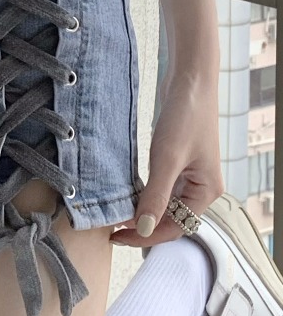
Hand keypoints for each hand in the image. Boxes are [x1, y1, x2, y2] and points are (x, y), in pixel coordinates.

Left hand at [110, 69, 223, 250]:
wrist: (190, 79)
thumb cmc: (185, 116)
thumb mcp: (167, 158)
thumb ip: (155, 196)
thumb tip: (144, 229)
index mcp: (206, 192)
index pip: (174, 228)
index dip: (145, 235)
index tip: (115, 235)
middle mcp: (201, 188)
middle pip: (170, 219)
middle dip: (142, 225)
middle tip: (110, 226)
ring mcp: (190, 175)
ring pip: (163, 204)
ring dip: (141, 210)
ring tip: (114, 213)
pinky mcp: (178, 161)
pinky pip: (160, 187)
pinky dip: (144, 193)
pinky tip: (126, 193)